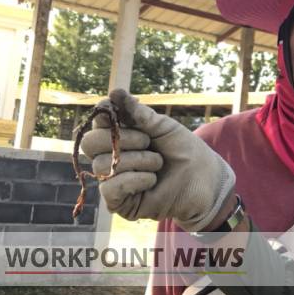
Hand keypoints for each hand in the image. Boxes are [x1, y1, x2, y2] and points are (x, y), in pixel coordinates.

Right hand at [80, 89, 235, 231]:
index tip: (115, 111)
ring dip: (136, 160)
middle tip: (147, 141)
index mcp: (120, 135)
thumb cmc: (185, 150)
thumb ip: (139, 113)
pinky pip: (109, 188)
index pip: (97, 123)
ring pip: (101, 165)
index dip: (104, 115)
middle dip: (122, 139)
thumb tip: (114, 92)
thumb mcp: (164, 127)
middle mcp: (111, 156)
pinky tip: (151, 179)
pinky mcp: (119, 202)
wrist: (205, 179)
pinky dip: (133, 180)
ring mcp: (113, 179)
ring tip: (158, 163)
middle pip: (89, 142)